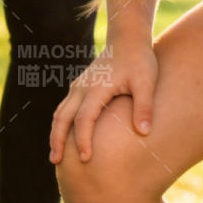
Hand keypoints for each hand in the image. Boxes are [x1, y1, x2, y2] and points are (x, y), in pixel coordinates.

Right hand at [48, 39, 158, 163]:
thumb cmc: (140, 61)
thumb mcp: (146, 81)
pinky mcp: (80, 86)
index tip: (85, 158)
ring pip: (60, 113)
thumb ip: (144, 106)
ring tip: (56, 157)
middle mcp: (82, 87)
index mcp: (97, 88)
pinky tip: (64, 137)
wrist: (128, 39)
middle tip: (57, 162)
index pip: (84, 119)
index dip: (83, 140)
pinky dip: (61, 124)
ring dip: (55, 134)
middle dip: (58, 141)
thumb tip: (144, 132)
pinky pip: (64, 108)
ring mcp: (79, 86)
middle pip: (62, 118)